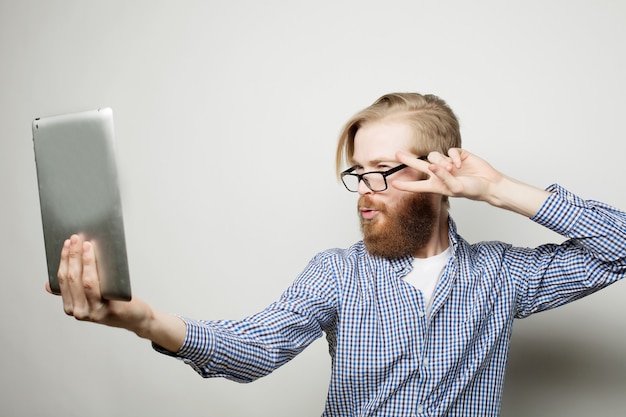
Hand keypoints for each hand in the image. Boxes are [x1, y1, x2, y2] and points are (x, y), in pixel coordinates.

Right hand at [51, 234, 149, 329]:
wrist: (135, 317)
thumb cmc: (113, 301)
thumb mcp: (91, 295)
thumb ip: (76, 286)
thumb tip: (58, 272)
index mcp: (70, 306)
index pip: (61, 279)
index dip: (64, 259)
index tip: (68, 243)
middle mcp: (79, 311)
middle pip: (72, 278)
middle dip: (73, 256)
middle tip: (76, 238)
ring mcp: (93, 312)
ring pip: (86, 282)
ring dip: (85, 260)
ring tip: (88, 244)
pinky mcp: (109, 310)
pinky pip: (101, 288)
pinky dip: (98, 271)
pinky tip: (100, 258)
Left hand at [392, 148, 550, 216]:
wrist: (489, 183)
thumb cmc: (473, 190)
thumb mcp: (456, 188)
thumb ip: (443, 177)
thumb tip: (432, 165)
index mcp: (436, 185)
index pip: (417, 185)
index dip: (405, 185)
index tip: (393, 184)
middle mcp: (440, 173)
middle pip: (419, 165)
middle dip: (408, 160)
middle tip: (397, 154)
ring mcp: (448, 163)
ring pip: (435, 156)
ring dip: (442, 161)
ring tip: (452, 169)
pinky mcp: (458, 155)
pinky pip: (450, 151)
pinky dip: (453, 156)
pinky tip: (459, 163)